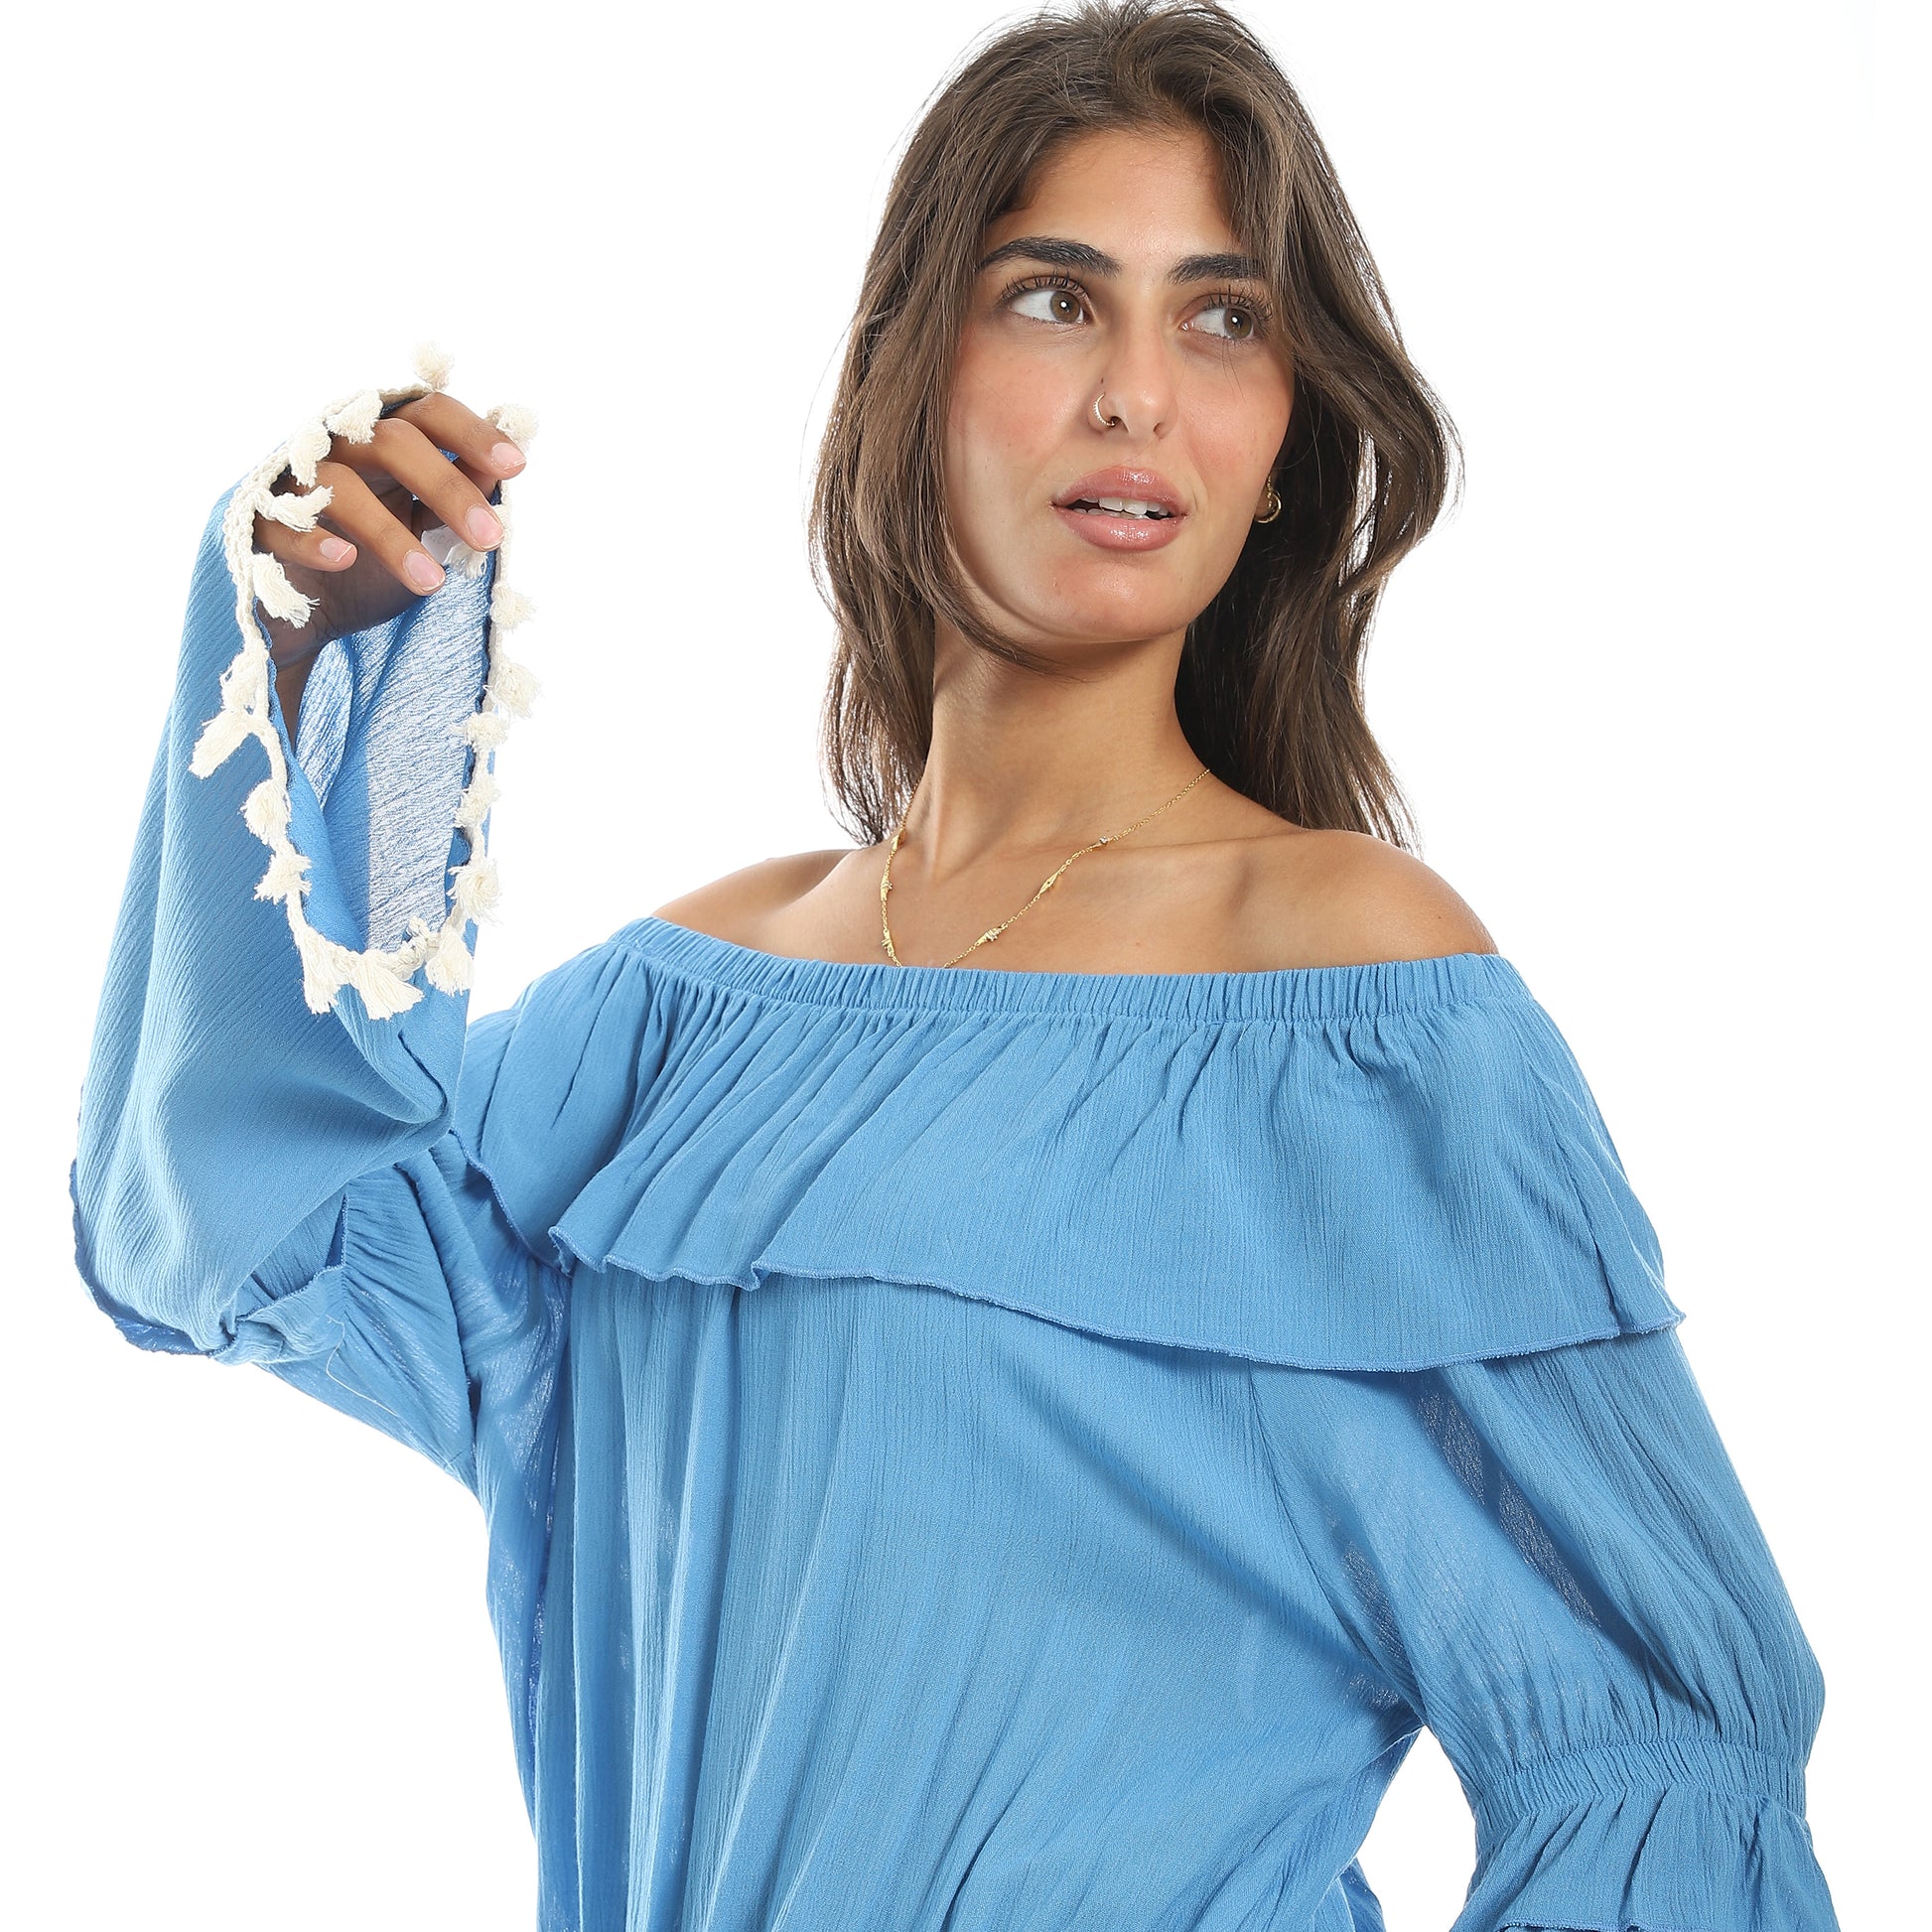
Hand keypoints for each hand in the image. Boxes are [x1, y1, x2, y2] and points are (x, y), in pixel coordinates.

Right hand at [252, 392, 527, 666]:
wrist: (299, 619)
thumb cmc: (368, 567)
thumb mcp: (422, 531)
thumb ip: (456, 495)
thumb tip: (500, 468)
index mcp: (382, 444)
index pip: (428, 413)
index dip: (471, 432)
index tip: (514, 465)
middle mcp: (336, 447)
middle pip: (392, 440)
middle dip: (447, 487)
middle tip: (490, 538)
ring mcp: (291, 481)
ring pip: (341, 484)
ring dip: (392, 535)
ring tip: (433, 583)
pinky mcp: (254, 522)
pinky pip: (279, 521)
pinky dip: (313, 539)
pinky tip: (345, 559)